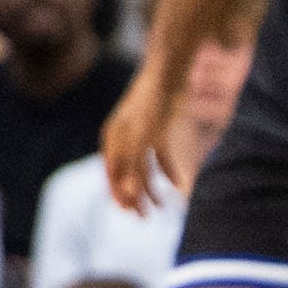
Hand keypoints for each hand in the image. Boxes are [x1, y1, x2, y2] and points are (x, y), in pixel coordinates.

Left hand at [102, 62, 182, 212]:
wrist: (164, 70)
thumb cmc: (152, 94)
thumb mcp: (134, 118)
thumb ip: (130, 140)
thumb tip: (135, 162)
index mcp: (112, 133)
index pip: (110, 171)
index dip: (116, 193)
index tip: (126, 209)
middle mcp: (122, 135)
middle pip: (123, 176)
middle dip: (131, 200)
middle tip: (141, 217)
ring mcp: (139, 133)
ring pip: (140, 172)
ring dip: (148, 194)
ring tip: (158, 208)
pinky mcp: (158, 131)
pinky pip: (162, 160)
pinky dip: (169, 175)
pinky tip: (177, 187)